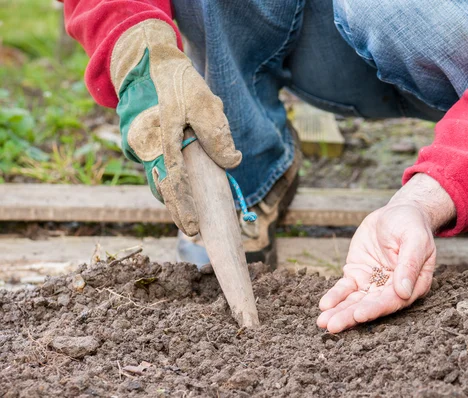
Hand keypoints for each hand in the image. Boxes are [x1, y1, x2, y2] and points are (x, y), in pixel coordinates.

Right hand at [110, 20, 240, 235]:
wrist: (147, 61)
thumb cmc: (179, 82)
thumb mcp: (205, 103)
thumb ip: (218, 135)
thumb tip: (233, 163)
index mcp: (161, 138)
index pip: (173, 182)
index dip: (183, 208)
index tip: (194, 228)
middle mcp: (146, 146)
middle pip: (163, 188)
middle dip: (178, 211)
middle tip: (194, 231)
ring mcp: (141, 145)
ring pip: (159, 179)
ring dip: (175, 196)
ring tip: (191, 214)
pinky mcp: (142, 142)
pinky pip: (157, 167)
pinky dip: (170, 180)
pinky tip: (183, 187)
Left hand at [317, 174, 455, 332]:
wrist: (398, 212)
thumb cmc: (412, 225)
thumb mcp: (415, 239)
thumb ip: (409, 264)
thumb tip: (403, 292)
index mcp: (412, 285)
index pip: (392, 301)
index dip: (375, 309)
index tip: (359, 316)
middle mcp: (391, 289)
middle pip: (370, 305)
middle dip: (350, 316)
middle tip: (333, 326)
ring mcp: (373, 283)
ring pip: (355, 300)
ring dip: (339, 311)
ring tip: (323, 322)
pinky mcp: (358, 274)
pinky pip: (345, 288)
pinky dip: (335, 296)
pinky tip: (324, 305)